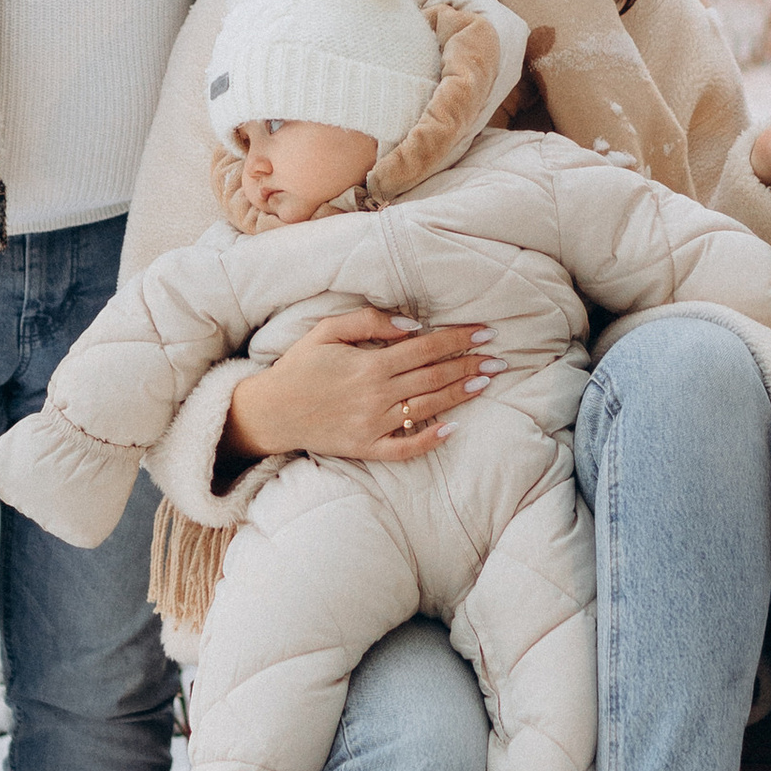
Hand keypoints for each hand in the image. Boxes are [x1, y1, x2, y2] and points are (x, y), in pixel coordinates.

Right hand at [220, 308, 494, 476]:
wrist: (271, 412)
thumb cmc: (299, 367)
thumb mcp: (327, 331)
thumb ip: (370, 322)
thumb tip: (413, 325)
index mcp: (369, 364)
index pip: (426, 348)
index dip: (458, 339)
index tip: (484, 332)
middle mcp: (375, 395)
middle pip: (433, 377)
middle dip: (469, 365)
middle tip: (499, 358)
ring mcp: (373, 425)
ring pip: (427, 407)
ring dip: (460, 395)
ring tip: (486, 382)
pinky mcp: (366, 448)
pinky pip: (405, 448)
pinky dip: (429, 440)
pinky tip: (452, 429)